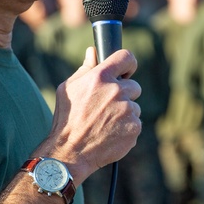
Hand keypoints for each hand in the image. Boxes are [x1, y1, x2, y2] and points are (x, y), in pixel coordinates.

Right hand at [46, 47, 141, 183]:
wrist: (71, 151)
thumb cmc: (67, 118)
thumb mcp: (69, 89)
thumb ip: (85, 69)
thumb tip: (93, 52)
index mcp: (100, 77)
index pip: (126, 58)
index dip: (128, 64)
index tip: (127, 70)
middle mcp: (116, 91)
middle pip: (134, 86)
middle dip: (124, 95)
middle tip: (108, 107)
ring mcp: (127, 110)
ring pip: (134, 107)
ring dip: (125, 113)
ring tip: (105, 123)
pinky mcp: (134, 128)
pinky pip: (136, 123)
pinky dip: (126, 128)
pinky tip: (111, 133)